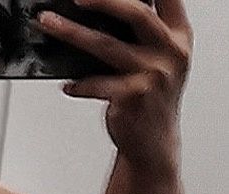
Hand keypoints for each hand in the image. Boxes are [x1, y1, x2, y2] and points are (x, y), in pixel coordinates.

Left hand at [35, 0, 193, 175]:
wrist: (153, 145)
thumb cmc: (150, 101)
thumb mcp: (158, 62)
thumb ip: (142, 36)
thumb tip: (99, 12)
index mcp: (179, 36)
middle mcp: (170, 52)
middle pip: (135, 13)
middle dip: (103, 0)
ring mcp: (152, 75)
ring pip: (106, 46)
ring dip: (73, 33)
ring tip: (50, 24)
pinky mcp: (133, 98)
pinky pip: (97, 84)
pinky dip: (78, 84)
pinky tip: (68, 85)